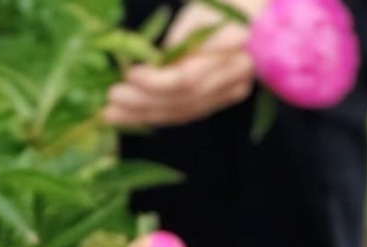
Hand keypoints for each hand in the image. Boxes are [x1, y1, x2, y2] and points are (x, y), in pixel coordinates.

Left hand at [103, 1, 261, 127]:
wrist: (254, 14)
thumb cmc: (221, 4)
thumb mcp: (197, 12)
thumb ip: (176, 41)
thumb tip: (148, 65)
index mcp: (231, 45)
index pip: (188, 77)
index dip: (155, 81)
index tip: (128, 75)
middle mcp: (235, 73)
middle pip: (183, 98)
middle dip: (143, 102)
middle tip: (111, 98)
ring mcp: (231, 89)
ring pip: (183, 110)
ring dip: (143, 115)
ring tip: (111, 114)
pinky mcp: (223, 97)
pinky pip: (186, 112)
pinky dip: (156, 115)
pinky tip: (131, 116)